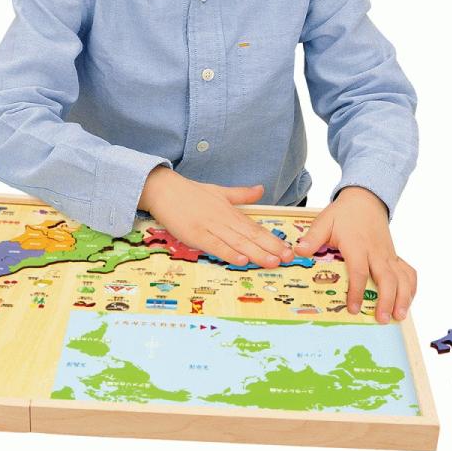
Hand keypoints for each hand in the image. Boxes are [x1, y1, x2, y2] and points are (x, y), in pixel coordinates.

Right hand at [140, 168, 294, 266]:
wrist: (163, 189)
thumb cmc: (189, 192)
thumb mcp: (219, 191)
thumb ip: (241, 194)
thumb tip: (260, 189)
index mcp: (229, 211)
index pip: (255, 227)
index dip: (272, 240)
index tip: (288, 250)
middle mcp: (223, 219)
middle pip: (250, 235)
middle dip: (270, 248)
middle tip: (288, 259)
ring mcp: (209, 227)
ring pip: (236, 242)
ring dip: (255, 253)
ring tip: (272, 262)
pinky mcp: (194, 234)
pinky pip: (214, 245)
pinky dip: (228, 253)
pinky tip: (241, 260)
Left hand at [293, 186, 417, 323]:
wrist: (365, 201)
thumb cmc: (343, 214)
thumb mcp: (324, 222)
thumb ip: (312, 237)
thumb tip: (299, 251)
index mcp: (357, 245)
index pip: (359, 271)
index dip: (357, 291)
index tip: (354, 308)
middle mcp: (376, 252)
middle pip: (387, 279)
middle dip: (386, 300)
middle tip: (381, 319)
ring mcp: (388, 255)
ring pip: (402, 278)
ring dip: (403, 298)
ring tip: (399, 316)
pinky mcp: (395, 256)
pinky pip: (408, 272)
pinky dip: (411, 287)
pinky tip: (407, 301)